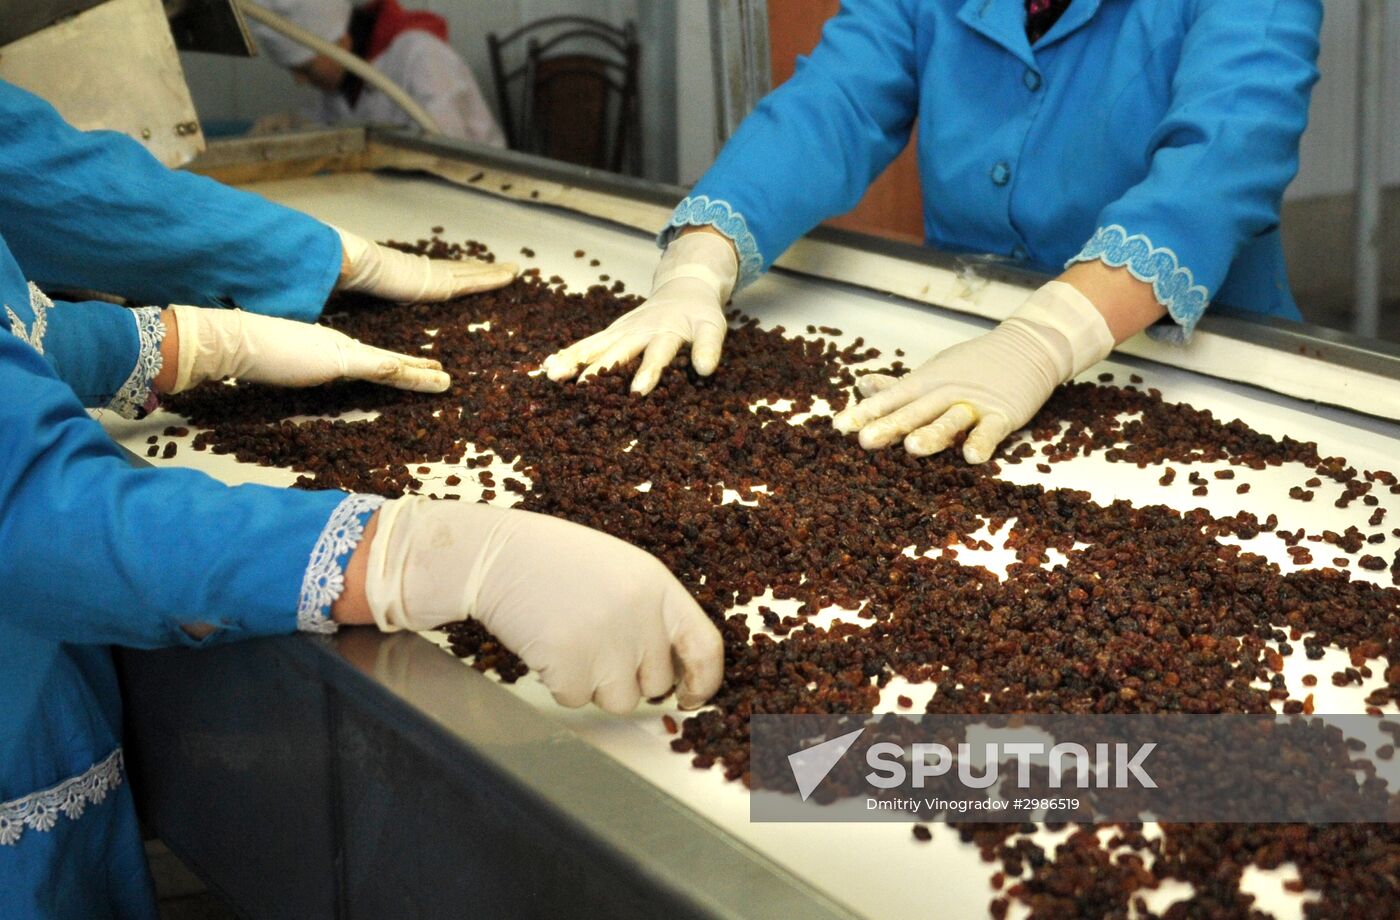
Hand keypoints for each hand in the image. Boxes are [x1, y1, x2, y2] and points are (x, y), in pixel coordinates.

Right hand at [163, 305, 448, 393]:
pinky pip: (383, 368)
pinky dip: (409, 374)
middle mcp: (340, 349)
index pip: (369, 361)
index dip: (394, 366)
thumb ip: (296, 371)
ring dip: (421, 375)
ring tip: (446, 381)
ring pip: (393, 365)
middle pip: (388, 361)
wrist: (233, 339)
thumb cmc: (248, 351)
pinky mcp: (340, 359)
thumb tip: (296, 380)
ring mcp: (342, 353)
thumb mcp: (280, 365)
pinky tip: (432, 378)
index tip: (413, 370)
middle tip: (442, 376)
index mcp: (327, 350)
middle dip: (417, 369)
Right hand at [335, 227, 517, 302]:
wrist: (362, 267)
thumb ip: (377, 291)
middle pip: (465, 269)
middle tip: (506, 268)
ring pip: (475, 274)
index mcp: (415, 273)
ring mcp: (439, 275)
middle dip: (485, 268)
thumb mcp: (372, 291)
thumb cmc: (361, 279)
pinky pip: (475, 282)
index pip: (445, 272)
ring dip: (496, 272)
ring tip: (514, 270)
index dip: (463, 270)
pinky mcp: (445, 284)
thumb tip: (365, 294)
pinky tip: (510, 277)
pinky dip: (493, 279)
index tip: (476, 269)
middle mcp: (431, 270)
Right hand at [362, 497, 724, 713]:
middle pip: (656, 684)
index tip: (691, 696)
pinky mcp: (569, 667)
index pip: (705, 648)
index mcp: (660, 589)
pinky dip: (559, 682)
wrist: (498, 556)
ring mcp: (605, 645)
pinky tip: (548, 645)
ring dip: (595, 683)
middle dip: (630, 677)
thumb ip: (655, 615)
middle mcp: (640, 618)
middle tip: (597, 643)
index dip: (703, 681)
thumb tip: (678, 672)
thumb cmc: (558, 562)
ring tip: (571, 639)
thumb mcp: (624, 572)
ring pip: (619, 701)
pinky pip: (575, 700)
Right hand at [543, 230, 737, 394]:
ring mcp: (621, 331)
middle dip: (597, 369)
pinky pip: (587, 344)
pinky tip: (547, 366)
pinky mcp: (610, 333)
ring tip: (552, 375)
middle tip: (579, 387)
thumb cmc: (699, 314)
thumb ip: (709, 347)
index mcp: (666, 332)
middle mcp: (638, 331)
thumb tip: (706, 369)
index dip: (649, 371)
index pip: (657, 354)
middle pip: (616, 352)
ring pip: (594, 346)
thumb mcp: (712, 327)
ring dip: (573, 360)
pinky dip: (568, 354)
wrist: (682, 289)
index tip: (638, 391)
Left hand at [832, 281, 1113, 462]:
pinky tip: (971, 457)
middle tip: (865, 440)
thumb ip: (897, 387)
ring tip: (912, 448)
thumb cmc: (974, 364)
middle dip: (890, 424)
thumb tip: (861, 386)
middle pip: (914, 411)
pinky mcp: (1004, 414)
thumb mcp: (933, 372)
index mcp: (926, 384)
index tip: (839, 426)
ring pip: (950, 419)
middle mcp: (945, 392)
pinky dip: (982, 441)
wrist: (1029, 345)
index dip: (866, 413)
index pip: (891, 400)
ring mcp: (974, 403)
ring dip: (932, 433)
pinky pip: (991, 430)